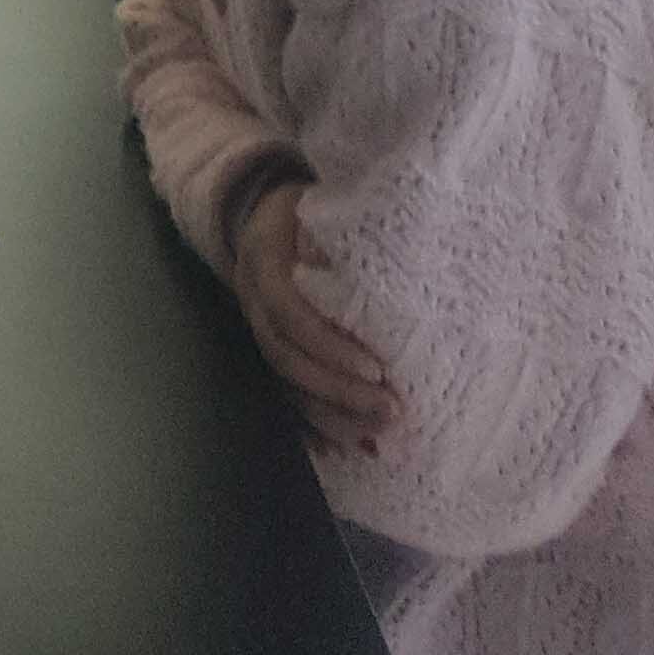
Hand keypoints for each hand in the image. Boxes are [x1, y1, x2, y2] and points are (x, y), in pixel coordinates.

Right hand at [237, 182, 397, 454]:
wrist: (263, 211)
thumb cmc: (306, 209)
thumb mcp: (321, 204)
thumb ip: (347, 229)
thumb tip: (400, 252)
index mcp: (264, 262)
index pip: (288, 313)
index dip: (327, 345)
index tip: (377, 367)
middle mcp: (254, 301)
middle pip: (285, 358)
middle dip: (337, 391)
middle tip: (392, 412)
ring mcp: (258, 329)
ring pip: (285, 383)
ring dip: (331, 416)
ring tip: (380, 438)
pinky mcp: (273, 351)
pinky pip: (287, 395)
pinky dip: (315, 426)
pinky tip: (347, 450)